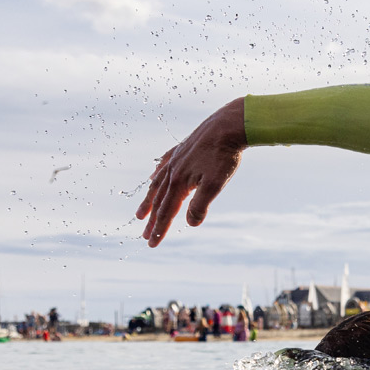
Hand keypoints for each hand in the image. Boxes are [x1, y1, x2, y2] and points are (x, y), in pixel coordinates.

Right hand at [135, 97, 245, 246]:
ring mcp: (175, 159)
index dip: (159, 229)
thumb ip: (200, 206)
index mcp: (178, 183)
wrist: (227, 125)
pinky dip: (156, 175)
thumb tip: (190, 224)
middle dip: (152, 220)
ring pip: (157, 184)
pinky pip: (163, 166)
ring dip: (149, 200)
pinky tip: (154, 177)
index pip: (166, 212)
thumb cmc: (223, 156)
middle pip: (158, 201)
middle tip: (145, 235)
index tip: (152, 243)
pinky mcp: (181, 150)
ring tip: (141, 213)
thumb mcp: (215, 185)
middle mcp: (172, 171)